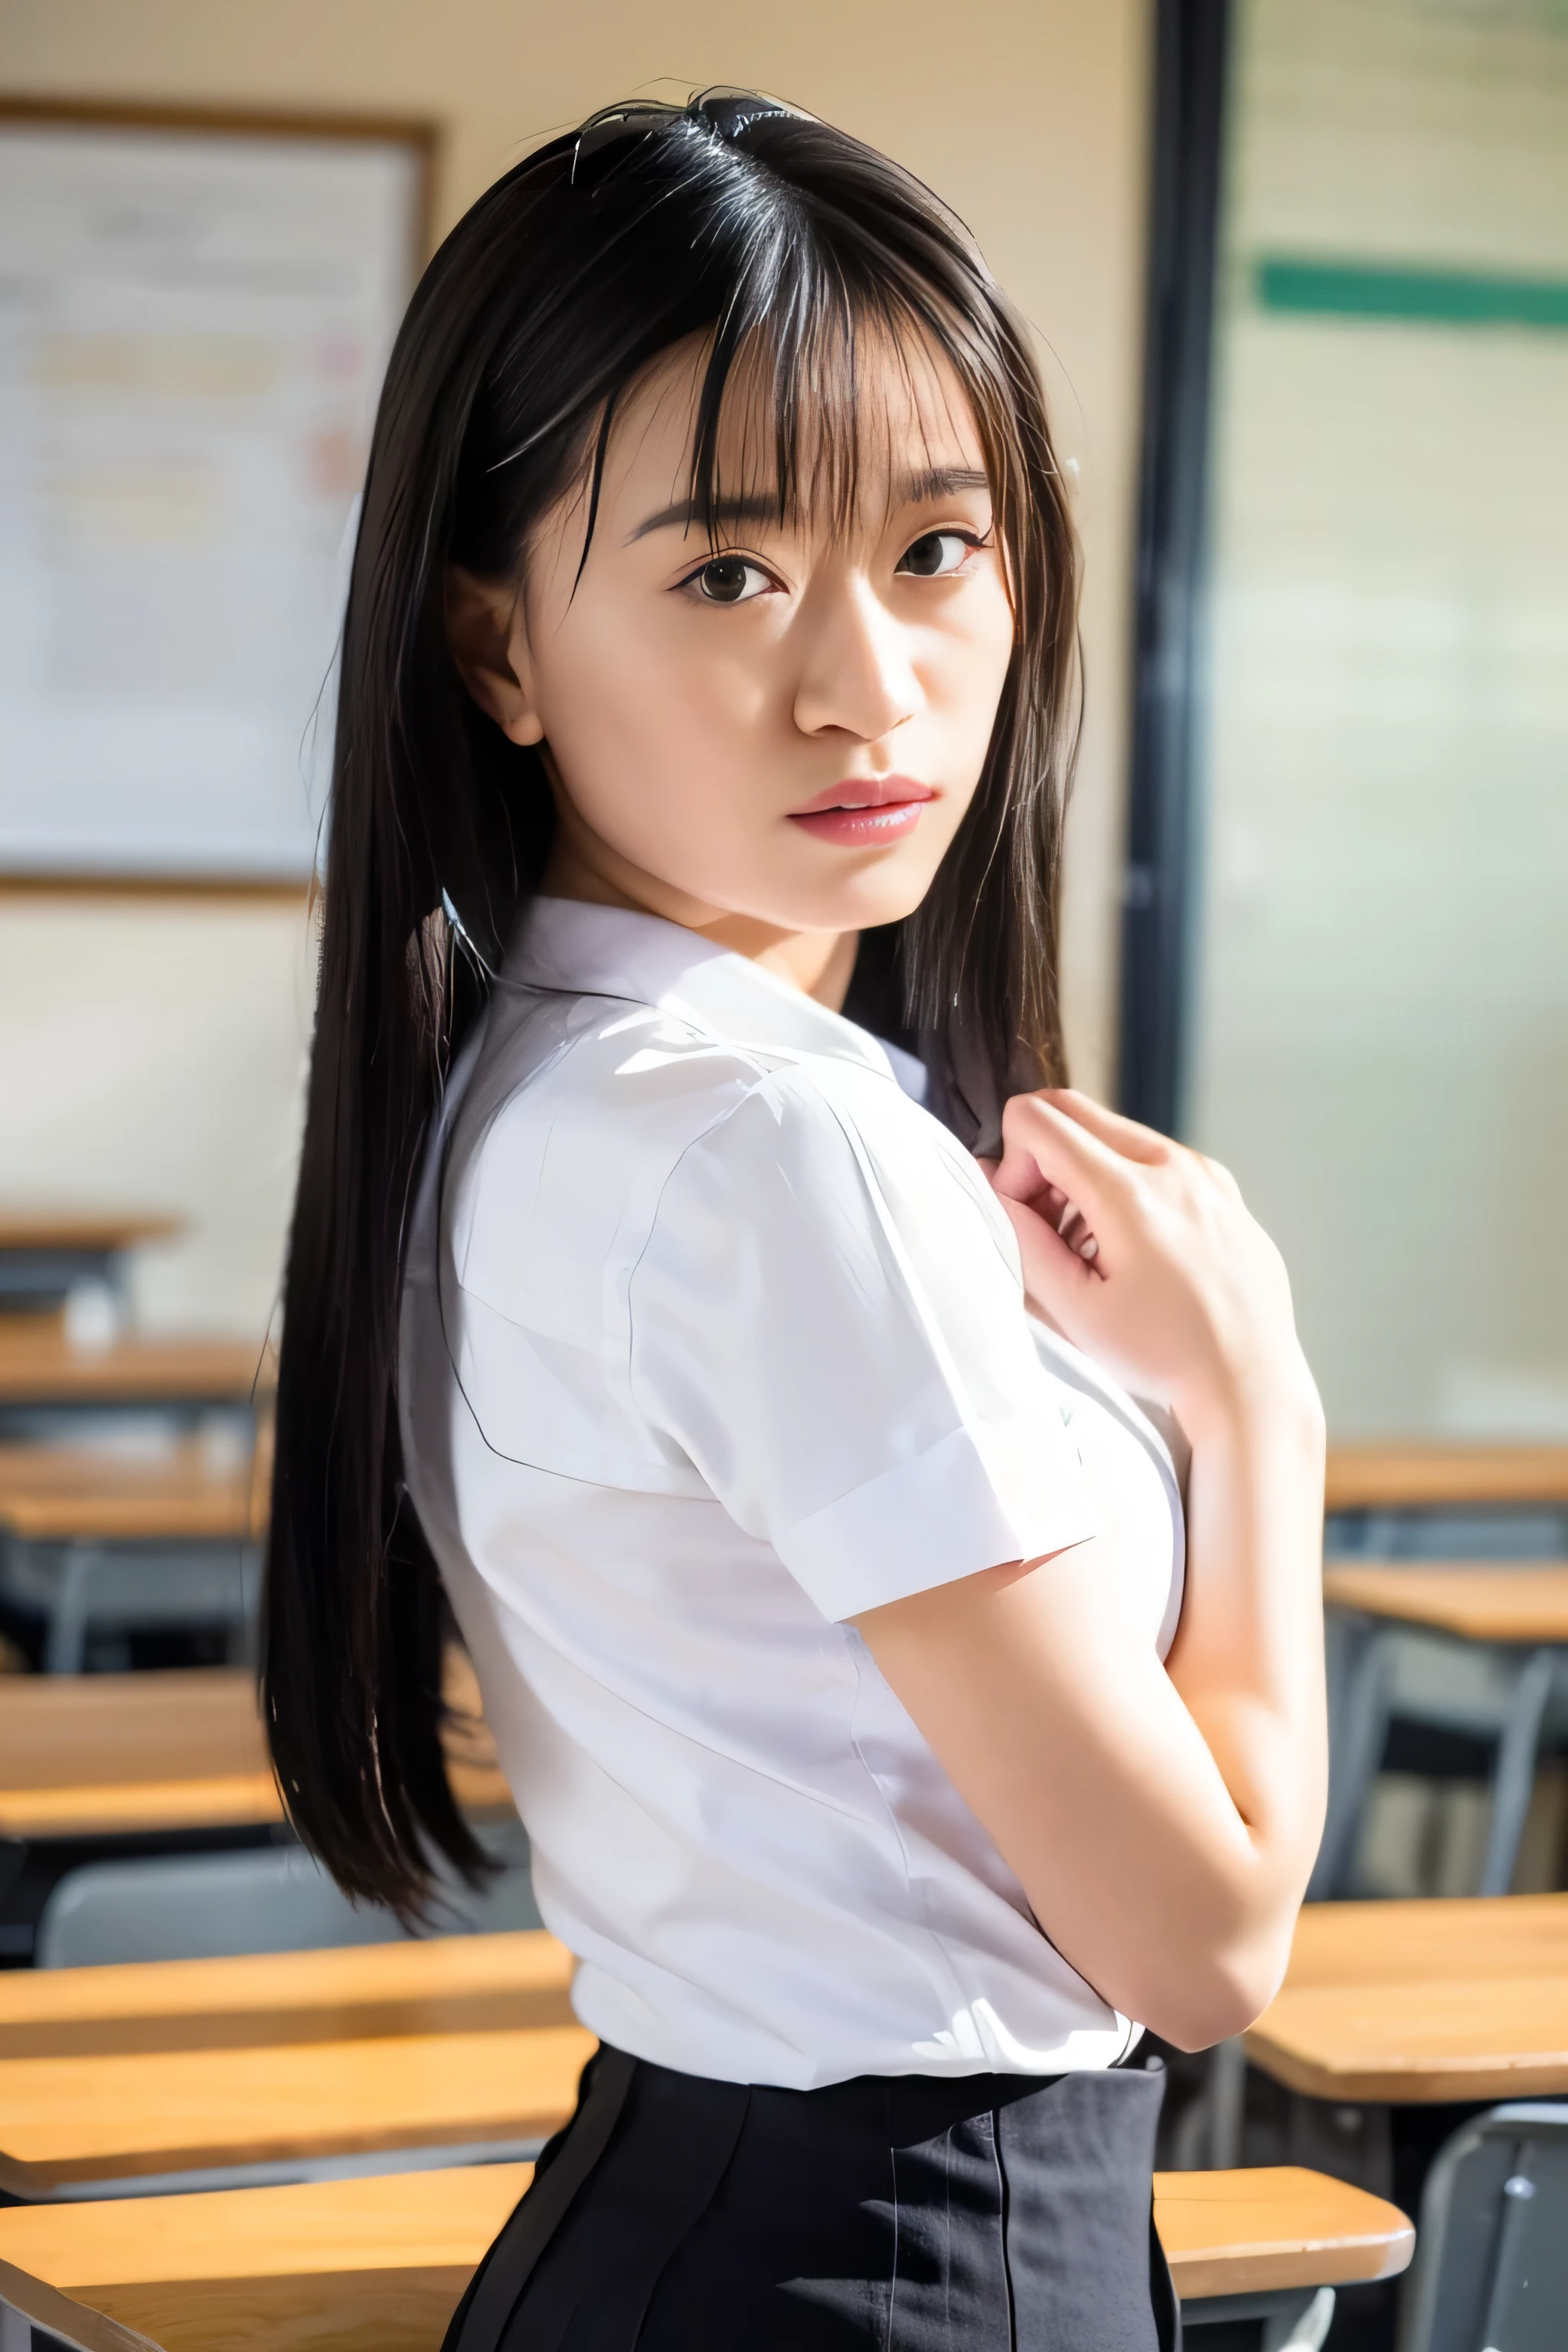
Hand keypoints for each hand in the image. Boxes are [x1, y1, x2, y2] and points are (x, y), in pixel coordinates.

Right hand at [984, 1089, 1314, 1435]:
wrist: (1250, 1385)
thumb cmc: (1166, 1356)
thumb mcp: (1076, 1310)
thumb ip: (1023, 1240)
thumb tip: (992, 1186)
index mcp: (1131, 1192)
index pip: (1038, 1120)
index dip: (1012, 1165)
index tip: (1027, 1220)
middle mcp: (1174, 1166)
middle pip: (1074, 1110)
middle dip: (1043, 1160)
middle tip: (1050, 1228)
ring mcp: (1206, 1174)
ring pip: (1115, 1134)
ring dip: (1084, 1175)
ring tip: (1093, 1249)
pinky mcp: (1224, 1191)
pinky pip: (1157, 1161)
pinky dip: (1126, 1187)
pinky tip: (1135, 1252)